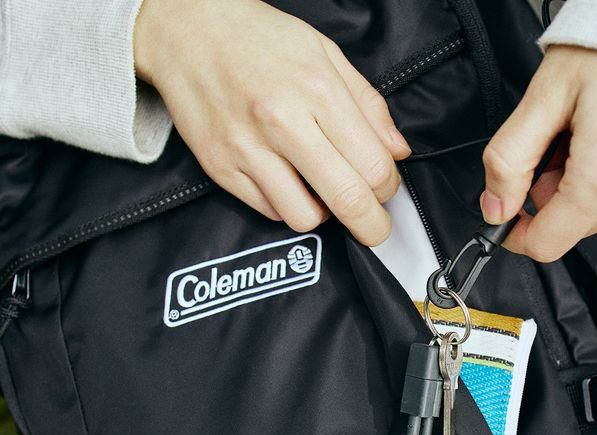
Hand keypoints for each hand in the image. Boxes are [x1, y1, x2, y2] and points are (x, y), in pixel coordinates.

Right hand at [134, 0, 410, 244]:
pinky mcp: (221, 169)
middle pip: (347, 199)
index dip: (389, 188)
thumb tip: (398, 151)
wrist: (186, 31)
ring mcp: (247, 149)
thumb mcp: (325, 54)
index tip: (387, 189)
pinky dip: (286, 205)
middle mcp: (282, 123)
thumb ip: (368, 105)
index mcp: (317, 90)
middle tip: (375, 228)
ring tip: (321, 193)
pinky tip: (287, 183)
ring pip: (306, 218)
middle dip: (372, 226)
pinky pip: (269, 211)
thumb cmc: (260, 40)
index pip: (374, 165)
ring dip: (323, 214)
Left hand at [480, 46, 596, 261]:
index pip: (545, 244)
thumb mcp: (542, 100)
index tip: (503, 213)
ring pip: (594, 210)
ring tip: (580, 132)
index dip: (514, 234)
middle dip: (545, 196)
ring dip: (573, 183)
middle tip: (549, 145)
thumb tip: (494, 206)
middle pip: (569, 227)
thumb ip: (509, 160)